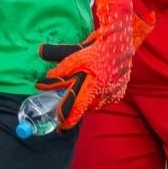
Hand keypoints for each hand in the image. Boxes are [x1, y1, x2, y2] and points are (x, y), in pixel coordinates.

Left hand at [36, 0, 153, 128]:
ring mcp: (115, 92)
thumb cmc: (98, 48)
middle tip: (69, 100)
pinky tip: (97, 85)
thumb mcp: (78, 56)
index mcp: (94, 86)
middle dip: (77, 104)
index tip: (61, 127)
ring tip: (85, 88)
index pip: (78, 109)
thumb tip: (46, 79)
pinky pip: (106, 99)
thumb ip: (63, 69)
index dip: (69, 120)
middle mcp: (106, 92)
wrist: (121, 41)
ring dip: (88, 99)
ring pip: (96, 104)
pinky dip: (99, 95)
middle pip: (86, 107)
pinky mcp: (121, 90)